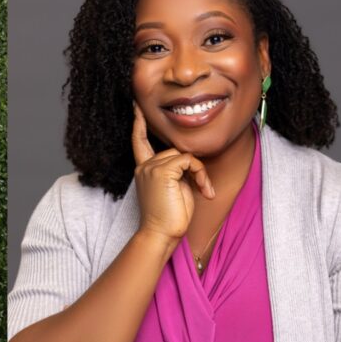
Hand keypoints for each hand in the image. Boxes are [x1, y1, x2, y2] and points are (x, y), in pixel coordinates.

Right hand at [132, 105, 213, 242]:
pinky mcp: (162, 172)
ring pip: (184, 155)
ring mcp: (151, 167)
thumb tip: (188, 160)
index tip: (136, 107)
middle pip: (175, 150)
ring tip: (204, 191)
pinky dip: (201, 174)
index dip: (138, 123)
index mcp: (144, 169)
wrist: (162, 234)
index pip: (139, 141)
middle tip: (204, 188)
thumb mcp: (174, 188)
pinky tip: (204, 190)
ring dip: (199, 172)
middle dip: (193, 167)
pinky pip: (189, 160)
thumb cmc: (171, 217)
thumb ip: (176, 170)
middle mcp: (144, 166)